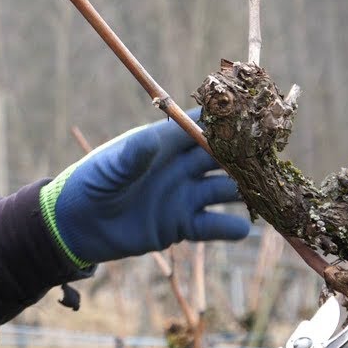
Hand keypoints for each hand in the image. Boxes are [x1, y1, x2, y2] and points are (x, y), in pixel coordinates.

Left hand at [39, 108, 250, 265]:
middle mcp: (180, 166)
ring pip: (224, 189)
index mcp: (164, 143)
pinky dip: (229, 227)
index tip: (252, 117)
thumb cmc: (90, 184)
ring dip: (244, 190)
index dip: (226, 121)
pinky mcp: (182, 225)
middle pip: (222, 157)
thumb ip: (134, 156)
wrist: (76, 226)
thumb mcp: (111, 168)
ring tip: (266, 193)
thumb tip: (153, 138)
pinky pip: (213, 225)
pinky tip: (241, 229)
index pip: (202, 125)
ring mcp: (184, 195)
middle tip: (271, 157)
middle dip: (245, 156)